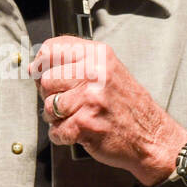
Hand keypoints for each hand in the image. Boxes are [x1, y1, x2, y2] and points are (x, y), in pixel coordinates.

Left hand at [31, 37, 186, 181]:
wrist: (152, 137)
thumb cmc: (127, 106)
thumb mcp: (108, 71)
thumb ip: (74, 64)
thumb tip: (33, 67)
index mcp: (99, 55)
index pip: (52, 49)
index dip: (42, 64)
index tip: (43, 73)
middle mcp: (95, 73)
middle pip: (46, 80)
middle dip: (52, 96)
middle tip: (70, 103)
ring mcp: (90, 99)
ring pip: (48, 107)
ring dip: (57, 118)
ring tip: (77, 118)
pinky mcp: (85, 124)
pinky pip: (56, 130)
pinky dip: (63, 136)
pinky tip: (79, 132)